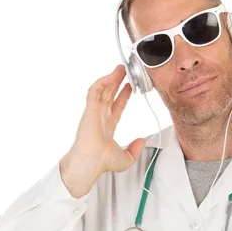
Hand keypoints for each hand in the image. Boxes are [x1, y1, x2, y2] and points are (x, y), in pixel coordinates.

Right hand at [60, 65, 145, 197]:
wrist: (91, 162)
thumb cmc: (102, 162)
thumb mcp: (126, 158)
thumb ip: (135, 150)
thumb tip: (141, 141)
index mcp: (107, 126)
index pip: (116, 106)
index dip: (123, 96)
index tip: (130, 87)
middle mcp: (100, 117)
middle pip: (109, 94)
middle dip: (117, 82)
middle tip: (124, 71)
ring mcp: (94, 111)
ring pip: (102, 89)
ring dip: (111, 78)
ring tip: (120, 68)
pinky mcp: (90, 108)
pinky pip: (95, 90)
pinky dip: (103, 81)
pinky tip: (112, 76)